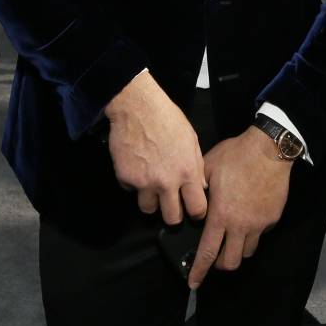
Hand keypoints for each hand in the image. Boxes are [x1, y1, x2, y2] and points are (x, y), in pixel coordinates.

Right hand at [104, 71, 206, 225]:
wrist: (137, 107)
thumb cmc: (167, 119)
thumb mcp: (191, 140)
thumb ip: (196, 166)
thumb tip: (200, 186)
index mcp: (187, 172)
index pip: (197, 208)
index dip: (197, 213)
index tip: (193, 211)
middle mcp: (166, 182)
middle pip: (171, 218)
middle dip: (173, 215)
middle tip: (171, 207)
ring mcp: (144, 182)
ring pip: (148, 209)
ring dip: (151, 201)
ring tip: (151, 188)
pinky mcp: (125, 178)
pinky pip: (130, 190)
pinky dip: (133, 184)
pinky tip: (137, 168)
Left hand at [188, 127, 291, 288]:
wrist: (269, 148)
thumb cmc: (236, 155)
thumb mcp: (207, 168)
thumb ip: (198, 189)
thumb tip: (190, 202)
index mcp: (221, 215)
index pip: (208, 252)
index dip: (199, 270)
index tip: (193, 283)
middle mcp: (241, 225)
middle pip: (231, 262)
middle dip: (220, 264)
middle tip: (215, 256)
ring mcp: (259, 223)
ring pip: (248, 251)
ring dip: (238, 250)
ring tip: (232, 238)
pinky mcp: (273, 218)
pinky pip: (261, 234)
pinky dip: (253, 233)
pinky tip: (249, 218)